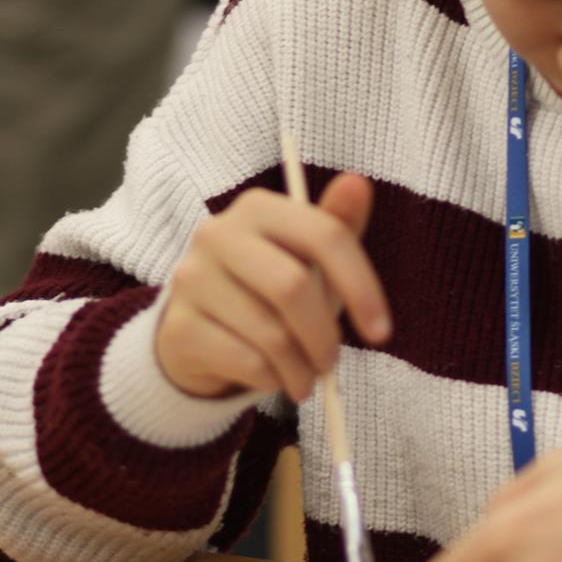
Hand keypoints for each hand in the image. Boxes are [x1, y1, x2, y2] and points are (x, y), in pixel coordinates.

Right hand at [155, 174, 389, 400]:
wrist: (198, 332)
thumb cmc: (267, 291)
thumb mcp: (308, 261)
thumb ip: (337, 226)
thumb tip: (358, 182)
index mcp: (258, 207)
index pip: (325, 236)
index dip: (361, 287)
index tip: (383, 331)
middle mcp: (218, 233)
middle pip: (292, 287)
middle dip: (324, 337)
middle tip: (332, 363)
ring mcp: (192, 278)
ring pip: (270, 333)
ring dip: (300, 368)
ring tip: (305, 377)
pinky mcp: (179, 325)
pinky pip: (245, 361)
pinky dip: (270, 379)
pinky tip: (271, 378)